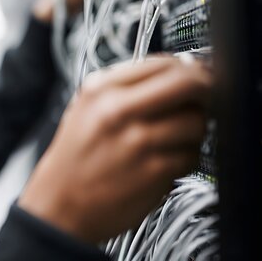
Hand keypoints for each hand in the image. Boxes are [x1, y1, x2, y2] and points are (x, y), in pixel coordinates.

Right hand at [18, 57, 211, 242]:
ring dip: (195, 130)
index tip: (194, 77)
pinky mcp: (154, 171)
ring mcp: (138, 141)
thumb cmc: (75, 157)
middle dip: (205, 90)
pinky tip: (166, 161)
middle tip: (204, 99)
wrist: (60, 203)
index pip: (163, 62)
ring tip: (175, 139)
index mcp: (100, 89)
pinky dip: (186, 158)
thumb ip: (127, 87)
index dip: (187, 69)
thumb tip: (180, 72)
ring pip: (196, 122)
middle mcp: (118, 110)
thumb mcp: (87, 107)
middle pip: (188, 84)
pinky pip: (192, 154)